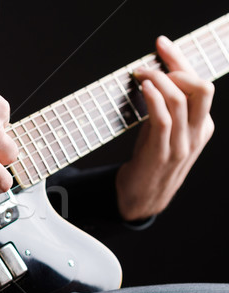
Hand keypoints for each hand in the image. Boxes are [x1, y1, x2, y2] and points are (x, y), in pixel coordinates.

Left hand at [116, 35, 214, 220]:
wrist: (142, 197)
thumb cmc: (150, 160)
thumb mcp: (165, 131)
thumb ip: (166, 108)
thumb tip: (153, 76)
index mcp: (202, 125)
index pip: (200, 84)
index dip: (181, 60)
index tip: (162, 44)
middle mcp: (197, 133)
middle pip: (201, 87)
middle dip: (177, 65)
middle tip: (153, 59)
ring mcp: (182, 144)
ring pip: (182, 100)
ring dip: (160, 80)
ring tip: (142, 73)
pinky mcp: (162, 153)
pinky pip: (163, 120)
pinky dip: (154, 100)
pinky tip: (143, 88)